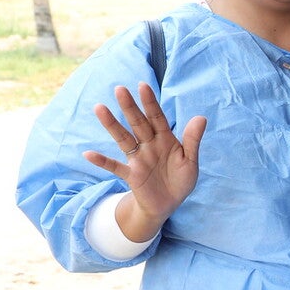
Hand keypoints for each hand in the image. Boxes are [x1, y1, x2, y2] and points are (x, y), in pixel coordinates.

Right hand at [84, 83, 205, 240]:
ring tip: (100, 108)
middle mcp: (149, 145)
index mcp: (165, 139)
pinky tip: (88, 154)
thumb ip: (192, 140)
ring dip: (112, 125)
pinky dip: (102, 161)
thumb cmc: (180, 179)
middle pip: (138, 124)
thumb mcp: (190, 160)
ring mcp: (138, 159)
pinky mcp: (131, 175)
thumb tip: (201, 117)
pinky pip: (114, 167)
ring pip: (123, 139)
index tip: (143, 85)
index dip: (150, 103)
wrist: (169, 204)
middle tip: (119, 89)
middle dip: (130, 107)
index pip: (157, 118)